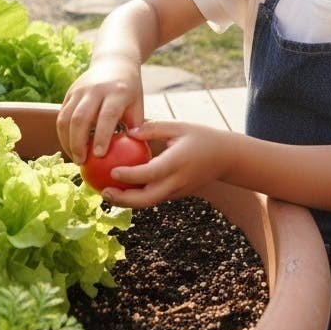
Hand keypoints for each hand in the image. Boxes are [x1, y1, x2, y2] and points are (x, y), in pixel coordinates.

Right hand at [58, 55, 143, 164]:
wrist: (114, 62)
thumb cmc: (130, 90)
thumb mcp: (138, 104)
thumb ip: (135, 127)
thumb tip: (134, 154)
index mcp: (117, 91)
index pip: (107, 115)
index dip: (102, 136)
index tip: (100, 155)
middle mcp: (96, 89)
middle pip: (81, 118)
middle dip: (78, 143)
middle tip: (82, 162)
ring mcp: (80, 89)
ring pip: (66, 117)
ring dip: (67, 140)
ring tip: (75, 157)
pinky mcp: (70, 92)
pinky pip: (62, 114)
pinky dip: (63, 133)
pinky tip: (69, 146)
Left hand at [98, 120, 229, 207]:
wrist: (226, 158)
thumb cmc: (201, 137)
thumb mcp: (179, 126)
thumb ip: (153, 128)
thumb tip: (128, 131)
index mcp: (177, 162)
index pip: (150, 173)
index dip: (129, 175)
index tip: (111, 172)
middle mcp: (177, 181)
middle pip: (147, 199)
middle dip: (123, 200)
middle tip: (103, 192)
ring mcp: (178, 191)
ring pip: (149, 203)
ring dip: (127, 202)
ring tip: (107, 193)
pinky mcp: (177, 195)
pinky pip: (154, 199)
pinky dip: (137, 198)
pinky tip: (122, 190)